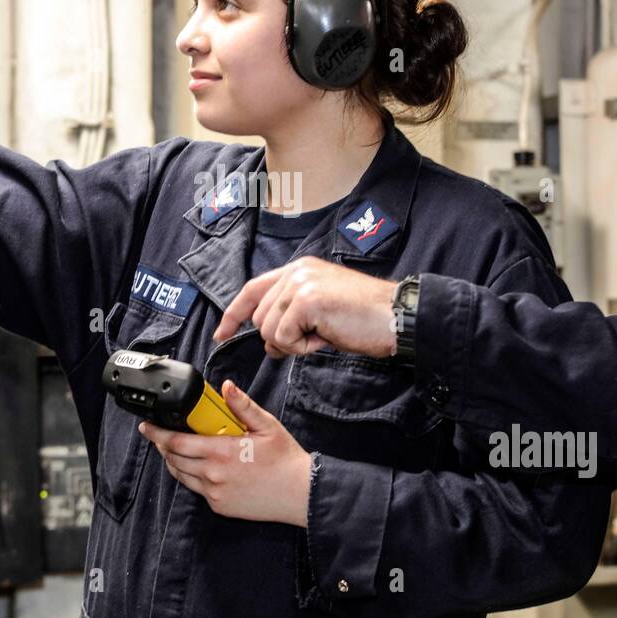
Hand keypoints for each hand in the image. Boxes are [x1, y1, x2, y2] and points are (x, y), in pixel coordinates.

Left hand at [139, 380, 312, 526]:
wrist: (300, 494)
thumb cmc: (285, 459)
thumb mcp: (267, 426)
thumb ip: (242, 406)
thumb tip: (227, 387)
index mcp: (221, 452)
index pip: (177, 442)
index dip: (157, 433)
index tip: (147, 426)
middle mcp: (213, 475)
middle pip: (173, 459)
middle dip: (162, 445)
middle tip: (160, 434)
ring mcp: (214, 493)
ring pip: (181, 475)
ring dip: (174, 461)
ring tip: (177, 449)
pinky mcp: (219, 506)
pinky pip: (197, 489)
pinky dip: (192, 476)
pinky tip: (201, 466)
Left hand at [213, 256, 398, 358]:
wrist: (395, 316)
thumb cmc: (365, 318)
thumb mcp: (321, 310)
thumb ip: (291, 316)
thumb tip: (269, 342)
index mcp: (299, 269)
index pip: (253, 289)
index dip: (234, 314)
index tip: (221, 334)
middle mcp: (296, 271)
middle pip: (259, 317)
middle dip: (279, 338)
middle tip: (312, 339)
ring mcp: (300, 283)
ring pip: (268, 329)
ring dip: (293, 344)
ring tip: (323, 334)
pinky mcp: (306, 300)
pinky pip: (284, 337)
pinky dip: (302, 348)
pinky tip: (325, 337)